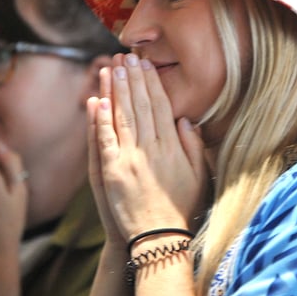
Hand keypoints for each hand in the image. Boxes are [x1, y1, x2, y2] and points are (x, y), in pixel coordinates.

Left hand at [89, 53, 208, 241]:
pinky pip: (105, 140)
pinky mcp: (112, 172)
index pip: (160, 107)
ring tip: (111, 68)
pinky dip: (101, 120)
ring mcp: (131, 159)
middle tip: (126, 56)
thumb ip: (193, 146)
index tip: (146, 66)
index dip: (152, 84)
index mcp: (172, 147)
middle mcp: (152, 149)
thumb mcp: (198, 176)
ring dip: (116, 90)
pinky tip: (98, 100)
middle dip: (132, 79)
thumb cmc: (180, 208)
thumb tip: (185, 119)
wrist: (159, 239)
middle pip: (140, 106)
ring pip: (122, 117)